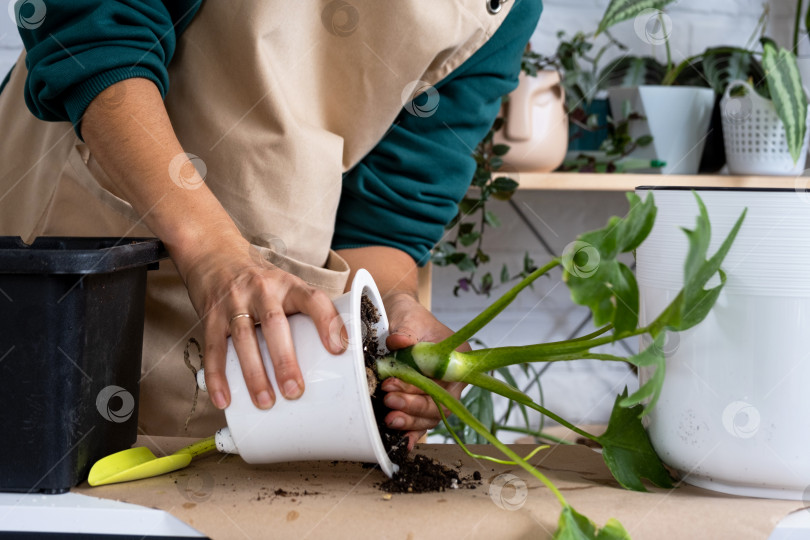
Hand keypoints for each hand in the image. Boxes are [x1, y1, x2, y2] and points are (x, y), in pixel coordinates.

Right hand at [182, 234, 345, 410]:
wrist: (214, 254)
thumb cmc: (260, 280)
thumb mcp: (286, 285)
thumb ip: (304, 311)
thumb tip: (335, 348)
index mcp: (288, 285)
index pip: (313, 299)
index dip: (328, 322)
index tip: (338, 349)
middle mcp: (262, 290)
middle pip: (275, 324)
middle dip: (285, 360)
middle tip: (294, 391)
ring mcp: (234, 302)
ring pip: (244, 339)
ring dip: (254, 374)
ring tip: (265, 402)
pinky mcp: (211, 316)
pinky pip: (214, 348)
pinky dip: (217, 375)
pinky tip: (223, 398)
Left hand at [380, 291, 468, 449]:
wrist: (397, 317)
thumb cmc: (408, 316)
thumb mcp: (407, 318)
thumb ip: (405, 331)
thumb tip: (399, 342)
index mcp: (457, 359)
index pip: (445, 385)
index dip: (421, 392)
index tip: (392, 386)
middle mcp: (451, 380)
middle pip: (439, 406)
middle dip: (412, 408)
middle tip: (388, 400)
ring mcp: (437, 391)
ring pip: (429, 418)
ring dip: (409, 422)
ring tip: (388, 418)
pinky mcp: (421, 399)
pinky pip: (420, 421)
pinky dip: (411, 432)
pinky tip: (401, 442)